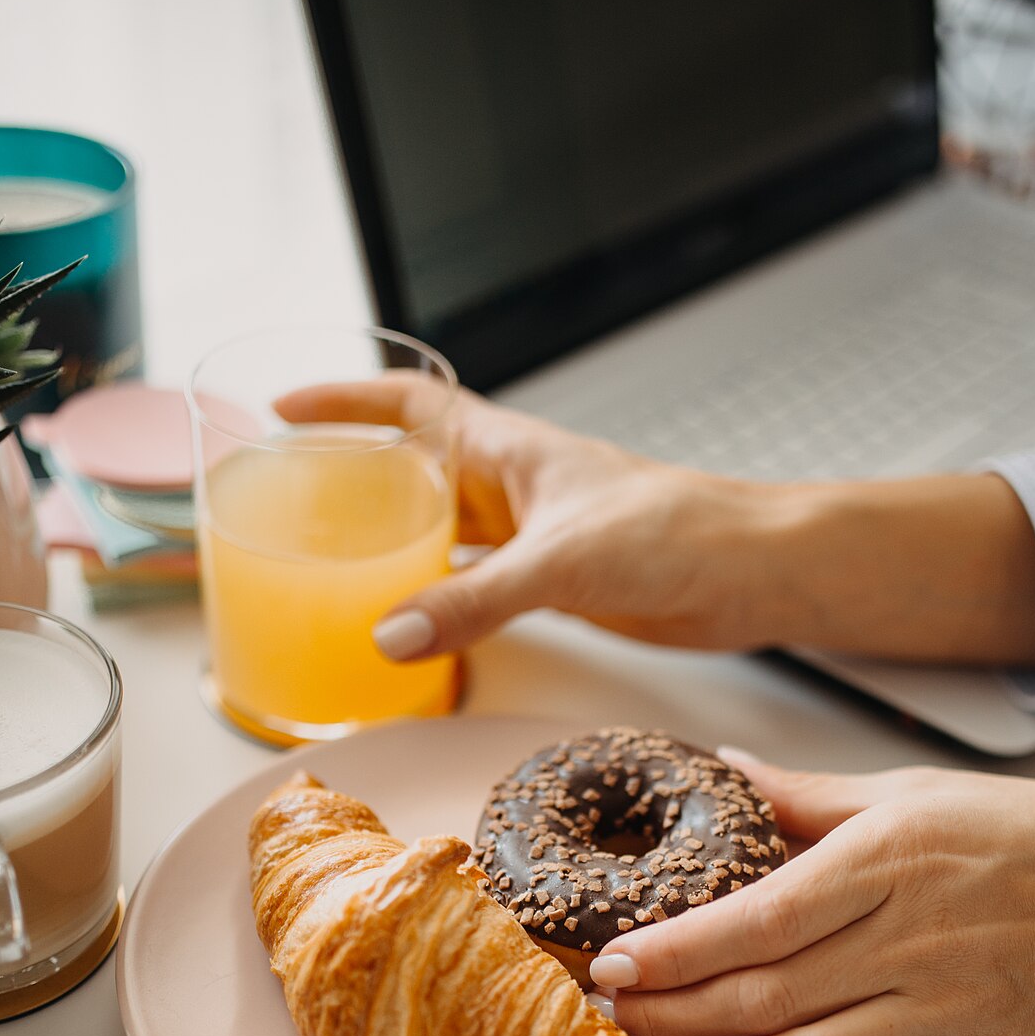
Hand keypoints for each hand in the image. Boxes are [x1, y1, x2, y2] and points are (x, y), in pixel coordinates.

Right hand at [276, 377, 800, 658]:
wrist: (748, 572)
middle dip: (354, 478)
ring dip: (394, 545)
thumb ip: (473, 600)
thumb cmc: (677, 532)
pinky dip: (439, 600)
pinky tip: (411, 625)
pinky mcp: (555, 584)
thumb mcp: (560, 564)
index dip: (347, 401)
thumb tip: (391, 634)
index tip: (285, 411)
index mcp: (510, 452)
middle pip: (415, 470)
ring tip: (331, 569)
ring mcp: (533, 537)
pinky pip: (475, 585)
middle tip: (291, 505)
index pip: (411, 406)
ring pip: (443, 532)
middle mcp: (514, 487)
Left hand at [591, 756, 1034, 1035]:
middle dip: (676, 1017)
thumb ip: (809, 796)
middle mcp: (910, 942)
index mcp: (887, 862)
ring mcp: (941, 1012)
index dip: (680, 948)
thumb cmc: (1026, 835)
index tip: (615, 963)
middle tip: (607, 1027)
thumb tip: (726, 772)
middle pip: (769, 995)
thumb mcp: (912, 793)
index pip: (761, 916)